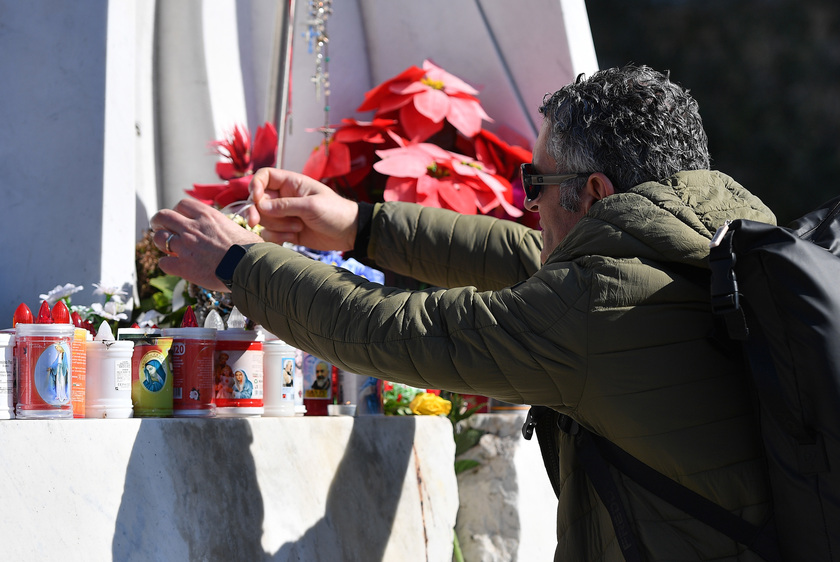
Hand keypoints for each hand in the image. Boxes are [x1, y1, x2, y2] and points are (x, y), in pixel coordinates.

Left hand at [149, 198, 263, 291]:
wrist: (248, 267)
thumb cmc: (249, 249)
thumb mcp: (235, 227)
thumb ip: (221, 226)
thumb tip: (222, 230)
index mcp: (207, 216)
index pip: (181, 205)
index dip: (177, 211)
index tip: (179, 217)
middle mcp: (192, 228)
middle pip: (162, 216)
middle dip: (159, 222)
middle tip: (160, 228)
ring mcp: (185, 247)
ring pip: (158, 238)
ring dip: (161, 242)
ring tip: (167, 247)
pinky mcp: (184, 266)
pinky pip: (163, 262)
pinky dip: (167, 263)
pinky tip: (175, 265)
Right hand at [247, 168, 358, 250]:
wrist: (349, 232)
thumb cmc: (335, 212)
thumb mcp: (311, 206)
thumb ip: (285, 206)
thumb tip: (261, 207)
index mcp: (291, 184)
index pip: (264, 176)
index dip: (256, 185)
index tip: (256, 197)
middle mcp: (285, 198)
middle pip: (258, 201)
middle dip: (256, 211)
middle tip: (254, 222)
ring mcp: (285, 215)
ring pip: (264, 220)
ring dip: (276, 226)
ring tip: (298, 228)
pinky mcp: (287, 231)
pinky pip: (271, 234)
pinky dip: (278, 238)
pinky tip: (293, 239)